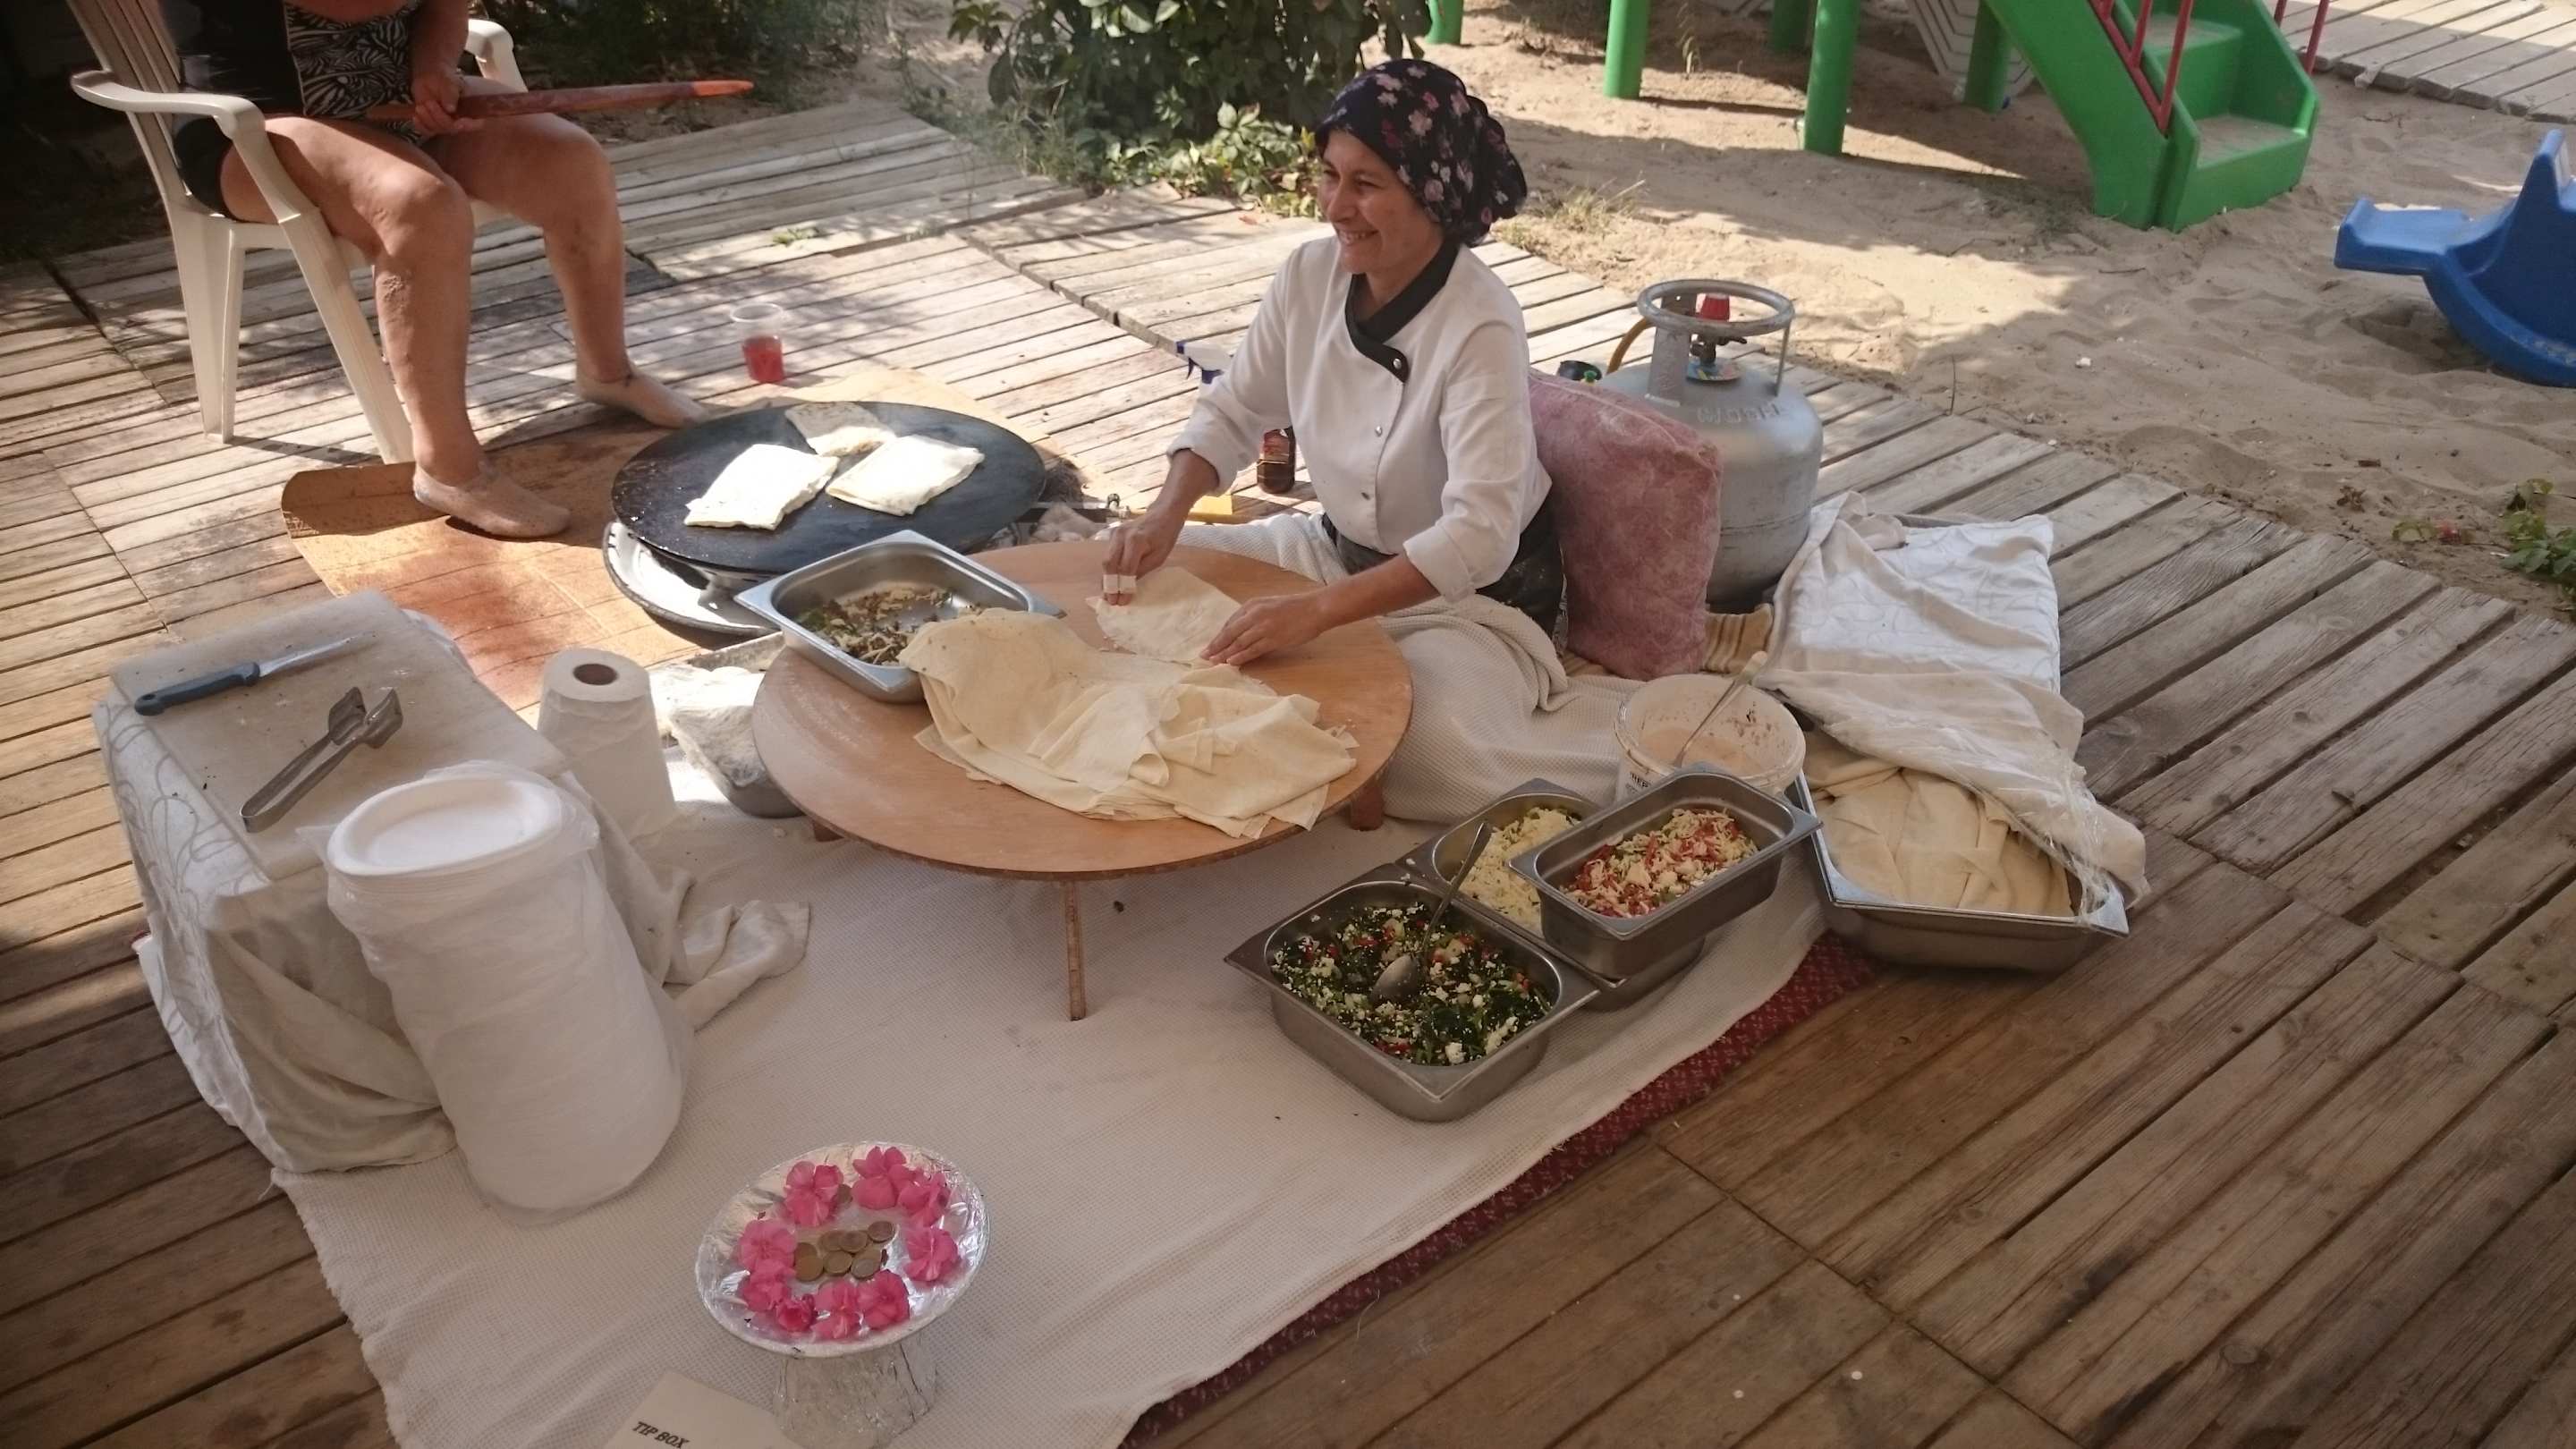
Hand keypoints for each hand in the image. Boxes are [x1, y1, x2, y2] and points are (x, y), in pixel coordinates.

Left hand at [408, 65, 478, 134]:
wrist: (429, 78)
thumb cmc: (443, 78)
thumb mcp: (448, 83)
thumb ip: (450, 95)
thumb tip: (451, 109)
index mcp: (469, 111)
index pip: (476, 124)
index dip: (468, 126)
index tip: (459, 122)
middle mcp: (458, 121)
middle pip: (451, 128)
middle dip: (439, 116)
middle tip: (430, 102)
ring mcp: (444, 124)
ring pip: (438, 129)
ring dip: (427, 118)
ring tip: (422, 105)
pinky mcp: (432, 125)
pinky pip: (427, 131)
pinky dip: (420, 125)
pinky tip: (415, 116)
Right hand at [1099, 509, 1184, 601]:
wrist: (1162, 513)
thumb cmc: (1165, 535)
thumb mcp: (1159, 557)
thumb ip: (1141, 570)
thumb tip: (1127, 587)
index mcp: (1136, 540)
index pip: (1125, 569)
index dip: (1123, 587)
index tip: (1122, 602)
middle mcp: (1121, 536)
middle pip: (1109, 564)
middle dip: (1109, 585)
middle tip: (1111, 602)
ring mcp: (1115, 534)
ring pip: (1106, 561)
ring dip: (1106, 579)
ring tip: (1108, 596)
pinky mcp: (1112, 535)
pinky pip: (1108, 555)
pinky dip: (1109, 571)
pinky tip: (1110, 583)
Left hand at [1204, 592, 1333, 666]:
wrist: (1315, 608)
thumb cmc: (1295, 607)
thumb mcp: (1270, 604)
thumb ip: (1255, 614)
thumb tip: (1242, 629)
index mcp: (1252, 605)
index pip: (1231, 623)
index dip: (1219, 636)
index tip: (1211, 645)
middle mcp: (1255, 615)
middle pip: (1230, 633)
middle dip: (1216, 645)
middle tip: (1204, 656)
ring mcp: (1263, 627)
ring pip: (1238, 642)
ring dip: (1224, 653)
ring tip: (1213, 661)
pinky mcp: (1273, 639)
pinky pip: (1253, 649)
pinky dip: (1240, 656)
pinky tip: (1231, 662)